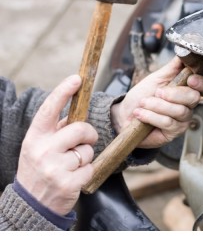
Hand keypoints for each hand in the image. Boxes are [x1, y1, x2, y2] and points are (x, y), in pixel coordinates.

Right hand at [16, 75, 97, 215]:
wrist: (32, 204)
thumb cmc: (40, 169)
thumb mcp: (39, 147)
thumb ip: (56, 131)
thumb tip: (78, 113)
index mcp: (35, 137)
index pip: (49, 109)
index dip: (63, 91)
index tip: (77, 79)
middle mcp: (43, 150)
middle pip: (81, 129)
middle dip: (88, 134)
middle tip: (85, 141)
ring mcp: (55, 168)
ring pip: (88, 150)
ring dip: (85, 157)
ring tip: (71, 165)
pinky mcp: (68, 183)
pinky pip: (90, 168)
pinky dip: (87, 172)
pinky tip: (74, 178)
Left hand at [111, 56, 202, 147]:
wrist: (125, 115)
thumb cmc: (142, 95)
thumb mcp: (157, 78)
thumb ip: (173, 66)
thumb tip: (185, 52)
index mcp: (187, 89)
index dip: (202, 82)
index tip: (191, 79)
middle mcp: (189, 105)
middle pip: (194, 98)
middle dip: (174, 94)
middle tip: (157, 92)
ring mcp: (183, 120)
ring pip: (180, 111)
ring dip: (157, 105)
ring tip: (143, 103)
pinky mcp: (174, 132)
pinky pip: (168, 122)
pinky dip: (151, 116)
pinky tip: (140, 114)